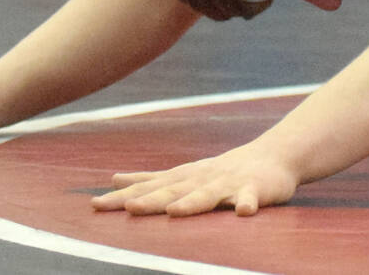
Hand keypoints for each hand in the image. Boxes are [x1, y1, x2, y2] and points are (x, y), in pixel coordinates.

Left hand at [92, 144, 298, 217]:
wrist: (272, 155)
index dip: (124, 196)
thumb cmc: (222, 170)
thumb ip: (151, 179)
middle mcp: (202, 179)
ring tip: (175, 212)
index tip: (97, 205)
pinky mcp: (256, 189)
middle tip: (129, 207)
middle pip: (173, 191)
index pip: (149, 187)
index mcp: (184, 177)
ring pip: (208, 194)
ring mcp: (229, 183)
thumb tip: (113, 180)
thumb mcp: (183, 173)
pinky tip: (244, 212)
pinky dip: (247, 204)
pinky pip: (251, 198)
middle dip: (152, 200)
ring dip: (192, 202)